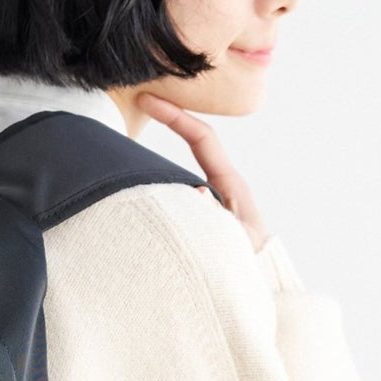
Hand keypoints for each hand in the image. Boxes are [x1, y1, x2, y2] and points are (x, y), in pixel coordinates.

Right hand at [136, 92, 269, 252]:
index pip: (201, 138)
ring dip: (154, 159)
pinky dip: (155, 186)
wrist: (256, 279)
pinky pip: (173, 190)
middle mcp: (218, 182)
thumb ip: (217, 217)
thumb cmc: (249, 262)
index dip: (175, 116)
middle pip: (191, 141)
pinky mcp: (197, 210)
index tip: (149, 100)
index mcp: (229, 182)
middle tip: (137, 105)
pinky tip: (135, 194)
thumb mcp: (237, 240)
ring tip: (124, 155)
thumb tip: (197, 190)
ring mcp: (207, 194)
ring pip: (177, 167)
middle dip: (166, 121)